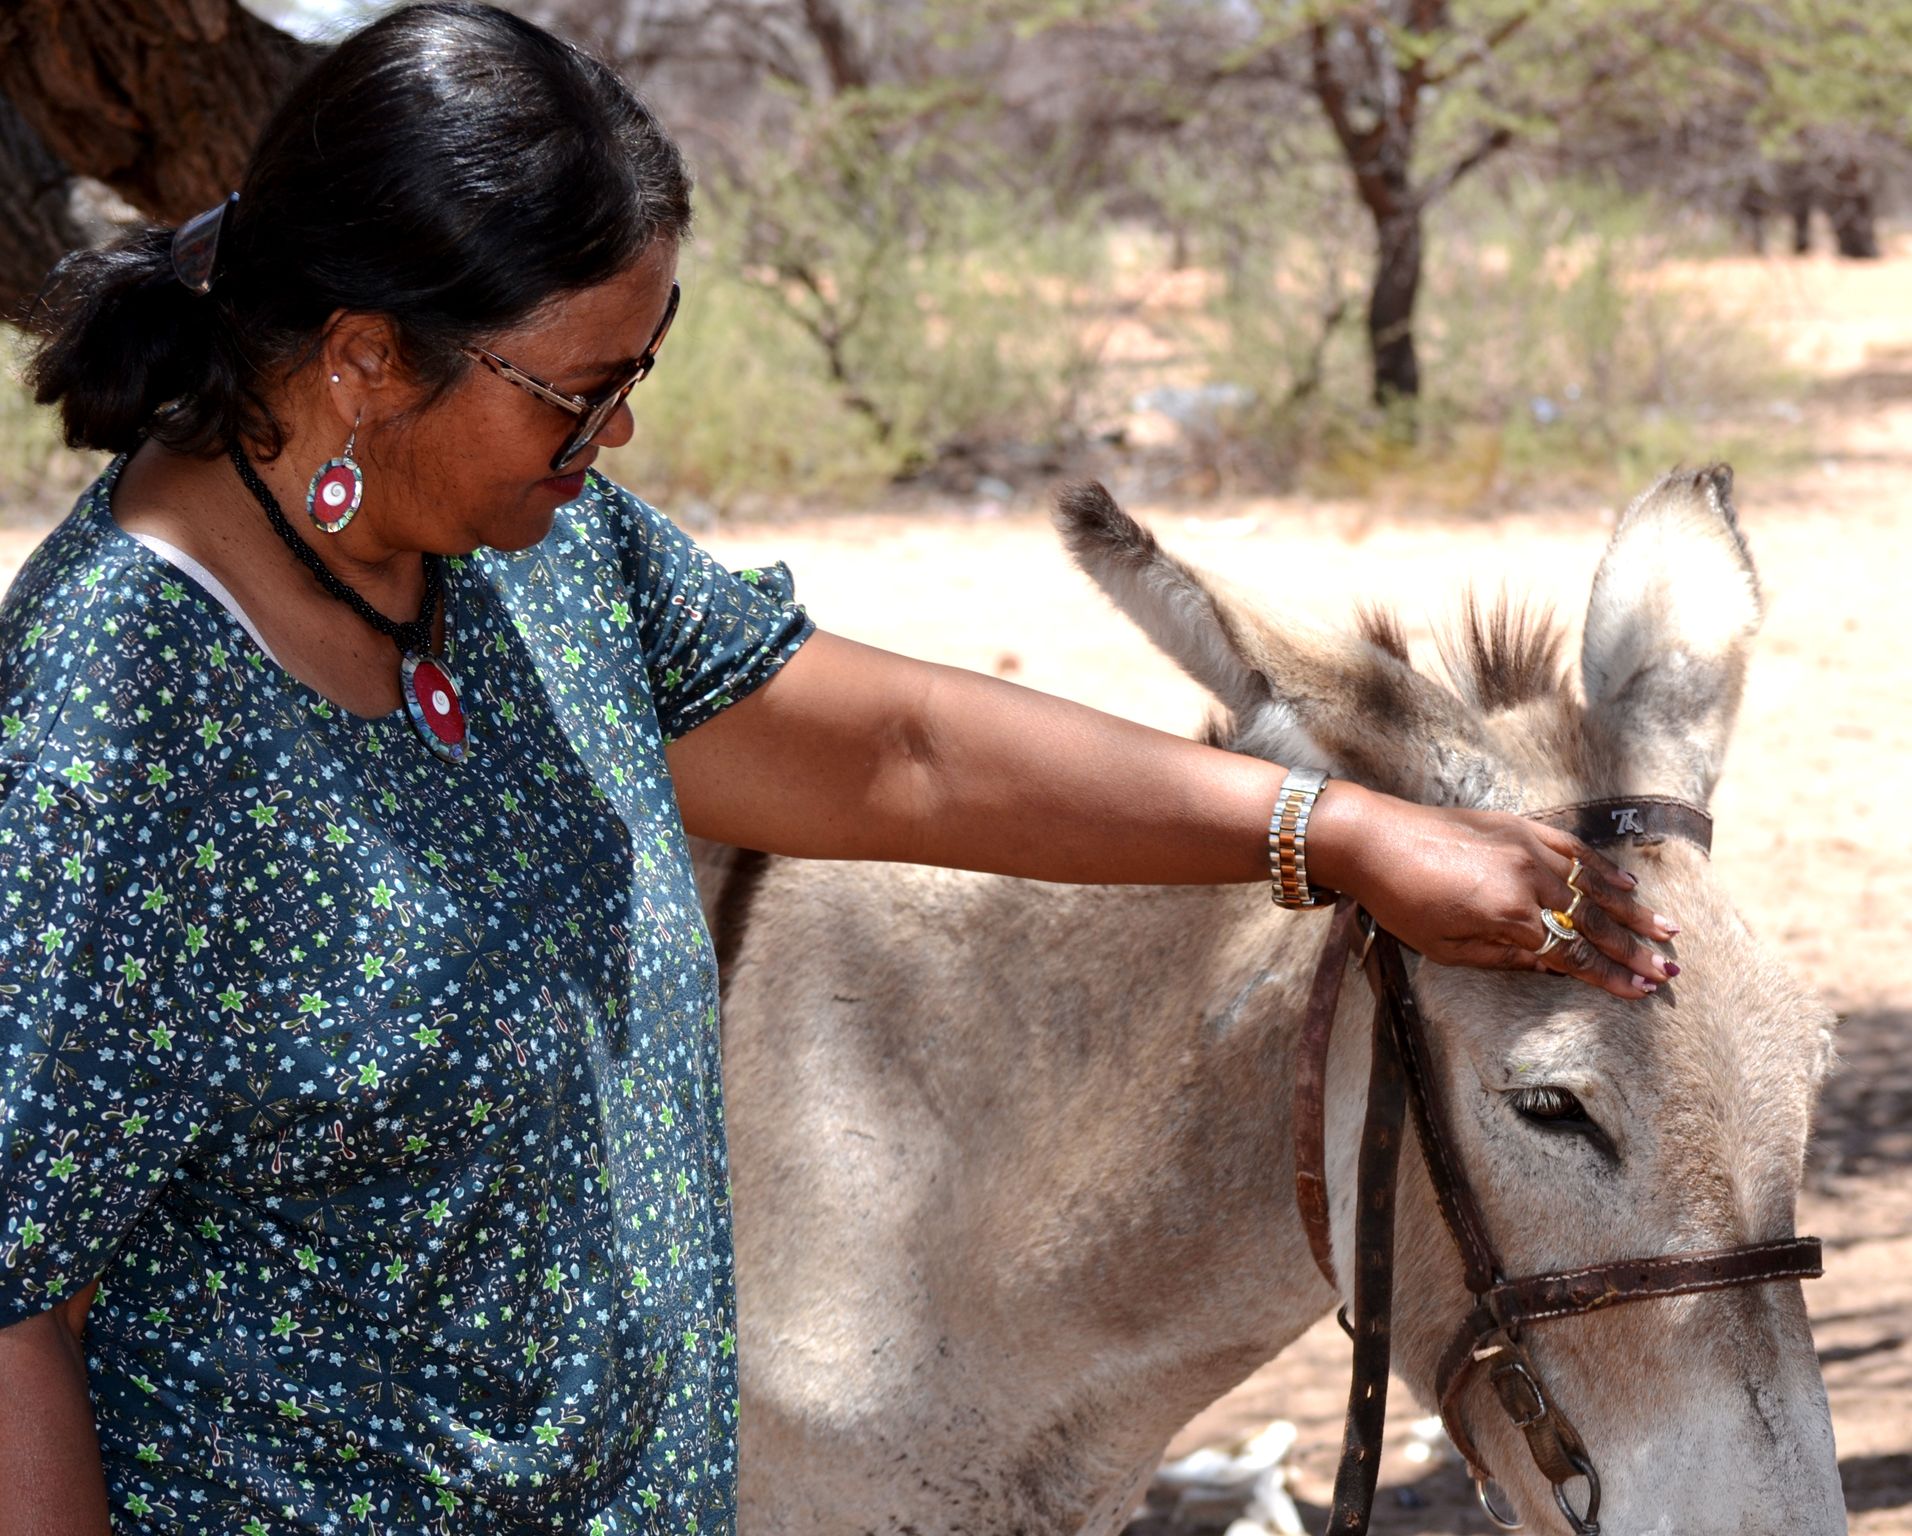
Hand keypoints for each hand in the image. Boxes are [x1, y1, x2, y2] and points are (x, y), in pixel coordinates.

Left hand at [1308, 784, 1678, 998]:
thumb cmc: (1399, 900)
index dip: (1610, 976)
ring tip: (1668, 929)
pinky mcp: (1519, 825)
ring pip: (1593, 883)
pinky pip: (1573, 848)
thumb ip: (1504, 959)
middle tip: (1670, 970)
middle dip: (1634, 949)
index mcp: (1508, 916)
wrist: (1371, 837)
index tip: (1643, 990)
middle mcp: (1526, 880)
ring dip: (1633, 908)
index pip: (1573, 954)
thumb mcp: (1444, 948)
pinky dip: (1603, 866)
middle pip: (1593, 922)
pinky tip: (1628, 882)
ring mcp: (1527, 848)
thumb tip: (1554, 969)